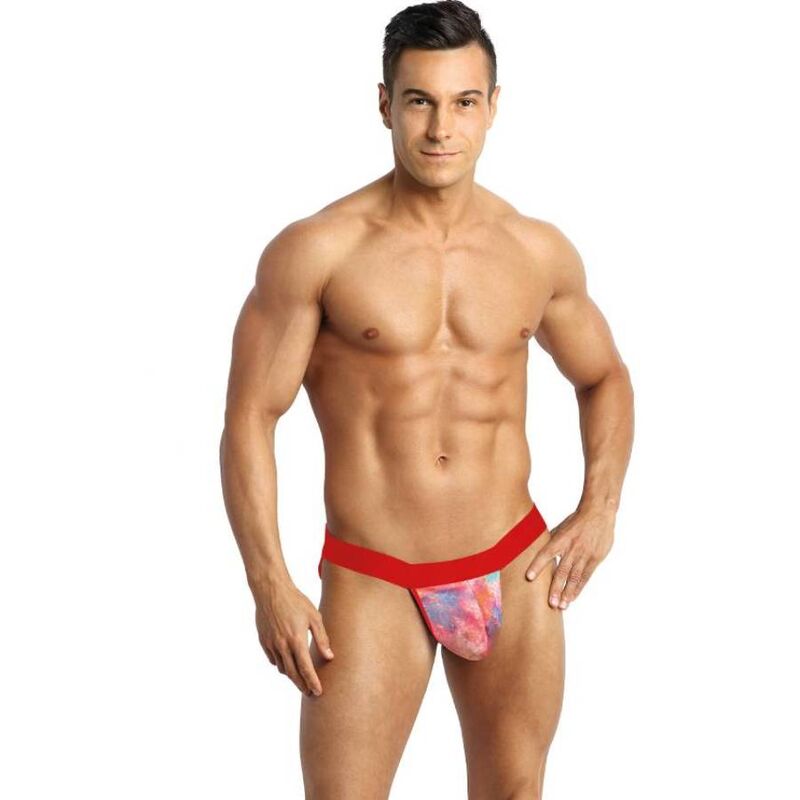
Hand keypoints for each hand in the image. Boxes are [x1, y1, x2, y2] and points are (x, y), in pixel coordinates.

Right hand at [253, 576, 333, 696]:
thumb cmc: (296, 601)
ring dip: (292, 676)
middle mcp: (282, 645)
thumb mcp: (314, 617)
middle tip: (310, 693)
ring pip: (282, 668)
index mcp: (296, 640)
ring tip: (301, 678)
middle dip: (302, 685)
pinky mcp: (263, 641)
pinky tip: (287, 664)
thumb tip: (329, 657)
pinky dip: (281, 665)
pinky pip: (273, 659)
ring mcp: (271, 644)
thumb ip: (322, 638)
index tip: (318, 692)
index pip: (306, 668)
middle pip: (293, 674)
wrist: (271, 590)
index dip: (312, 682)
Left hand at [525, 505, 614, 609]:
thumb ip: (550, 542)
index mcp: (560, 539)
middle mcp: (572, 548)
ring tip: (562, 606)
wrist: (599, 513)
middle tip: (550, 603)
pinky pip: (585, 576)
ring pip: (575, 577)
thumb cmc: (576, 521)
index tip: (529, 577)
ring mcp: (584, 554)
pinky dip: (578, 588)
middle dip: (556, 588)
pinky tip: (572, 598)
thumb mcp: (561, 528)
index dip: (537, 565)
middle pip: (562, 571)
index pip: (546, 553)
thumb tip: (534, 550)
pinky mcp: (595, 559)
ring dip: (567, 593)